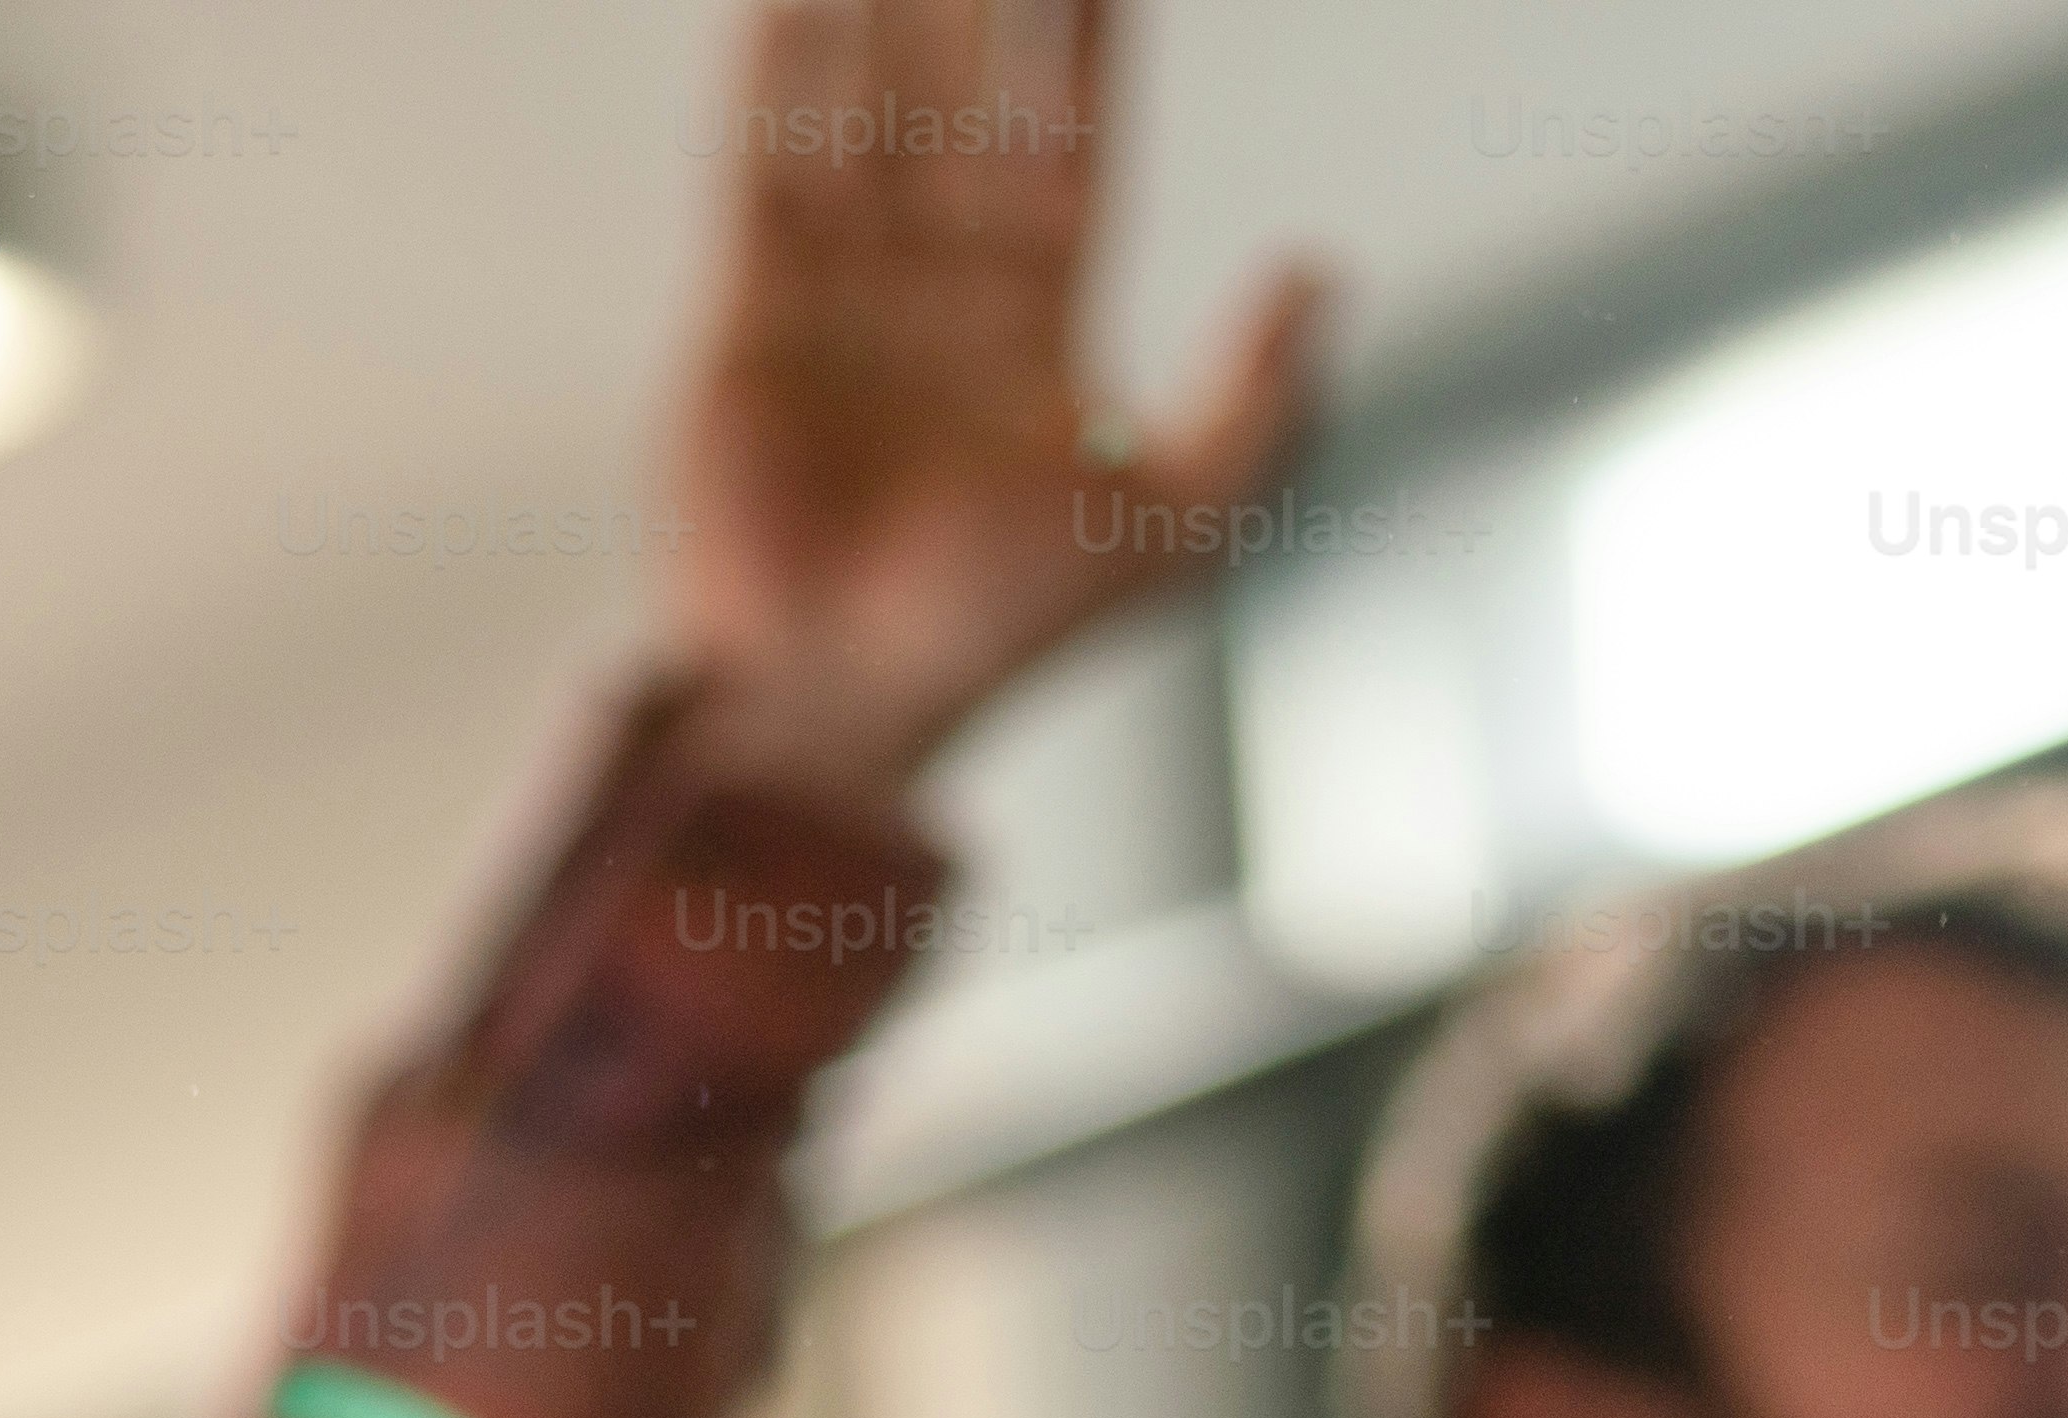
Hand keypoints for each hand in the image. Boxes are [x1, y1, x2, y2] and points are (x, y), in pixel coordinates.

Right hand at [660, 0, 1323, 805]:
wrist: (837, 698)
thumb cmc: (1002, 632)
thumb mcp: (1175, 526)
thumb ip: (1262, 406)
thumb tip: (1318, 272)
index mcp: (1036, 333)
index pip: (1066, 150)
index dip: (1084, 52)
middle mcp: (939, 303)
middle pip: (966, 114)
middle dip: (982, 10)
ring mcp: (841, 304)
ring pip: (869, 121)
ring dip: (884, 22)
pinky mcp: (749, 317)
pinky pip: (764, 172)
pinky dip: (776, 86)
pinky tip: (795, 0)